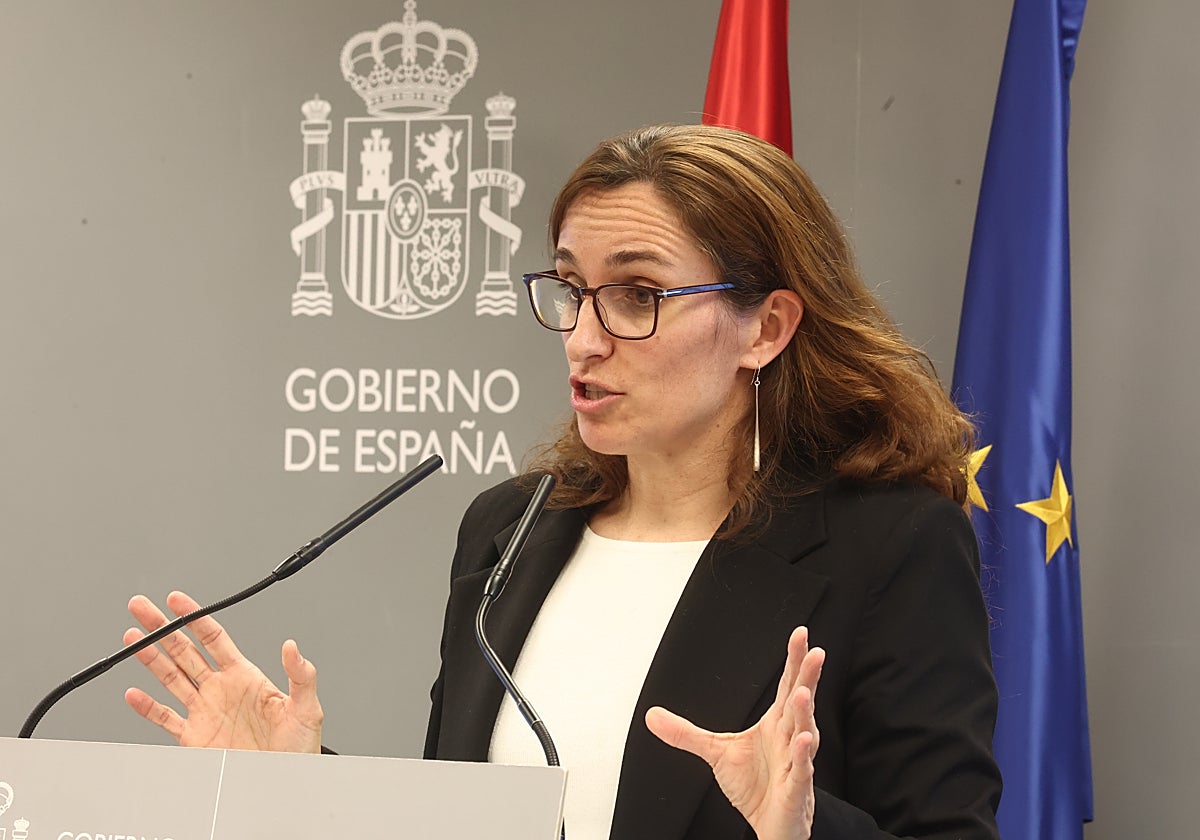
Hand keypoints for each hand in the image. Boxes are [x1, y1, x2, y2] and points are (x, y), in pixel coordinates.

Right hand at [123, 591, 323, 752]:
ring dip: (151, 659)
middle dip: (163, 628)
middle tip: (143, 608)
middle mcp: (220, 690)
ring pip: (170, 678)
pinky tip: (133, 694)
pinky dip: (147, 708)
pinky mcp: (194, 738)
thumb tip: (293, 646)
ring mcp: (205, 712)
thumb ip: (301, 674)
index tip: (177, 600)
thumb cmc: (298, 747)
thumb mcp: (306, 707)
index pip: (214, 639)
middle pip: (185, 651)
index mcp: (245, 677)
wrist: (282, 782)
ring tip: (133, 638)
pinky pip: (165, 719)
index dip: (194, 617)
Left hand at [645, 626, 823, 839]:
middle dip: (808, 677)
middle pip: (800, 702)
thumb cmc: (755, 786)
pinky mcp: (796, 789)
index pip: (786, 686)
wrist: (770, 824)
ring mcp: (795, 762)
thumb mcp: (715, 752)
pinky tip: (804, 741)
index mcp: (776, 724)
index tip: (799, 635)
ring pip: (804, 733)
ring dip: (805, 713)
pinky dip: (804, 756)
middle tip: (815, 653)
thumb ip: (685, 733)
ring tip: (803, 693)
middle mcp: (789, 737)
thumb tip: (652, 715)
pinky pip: (801, 770)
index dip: (793, 661)